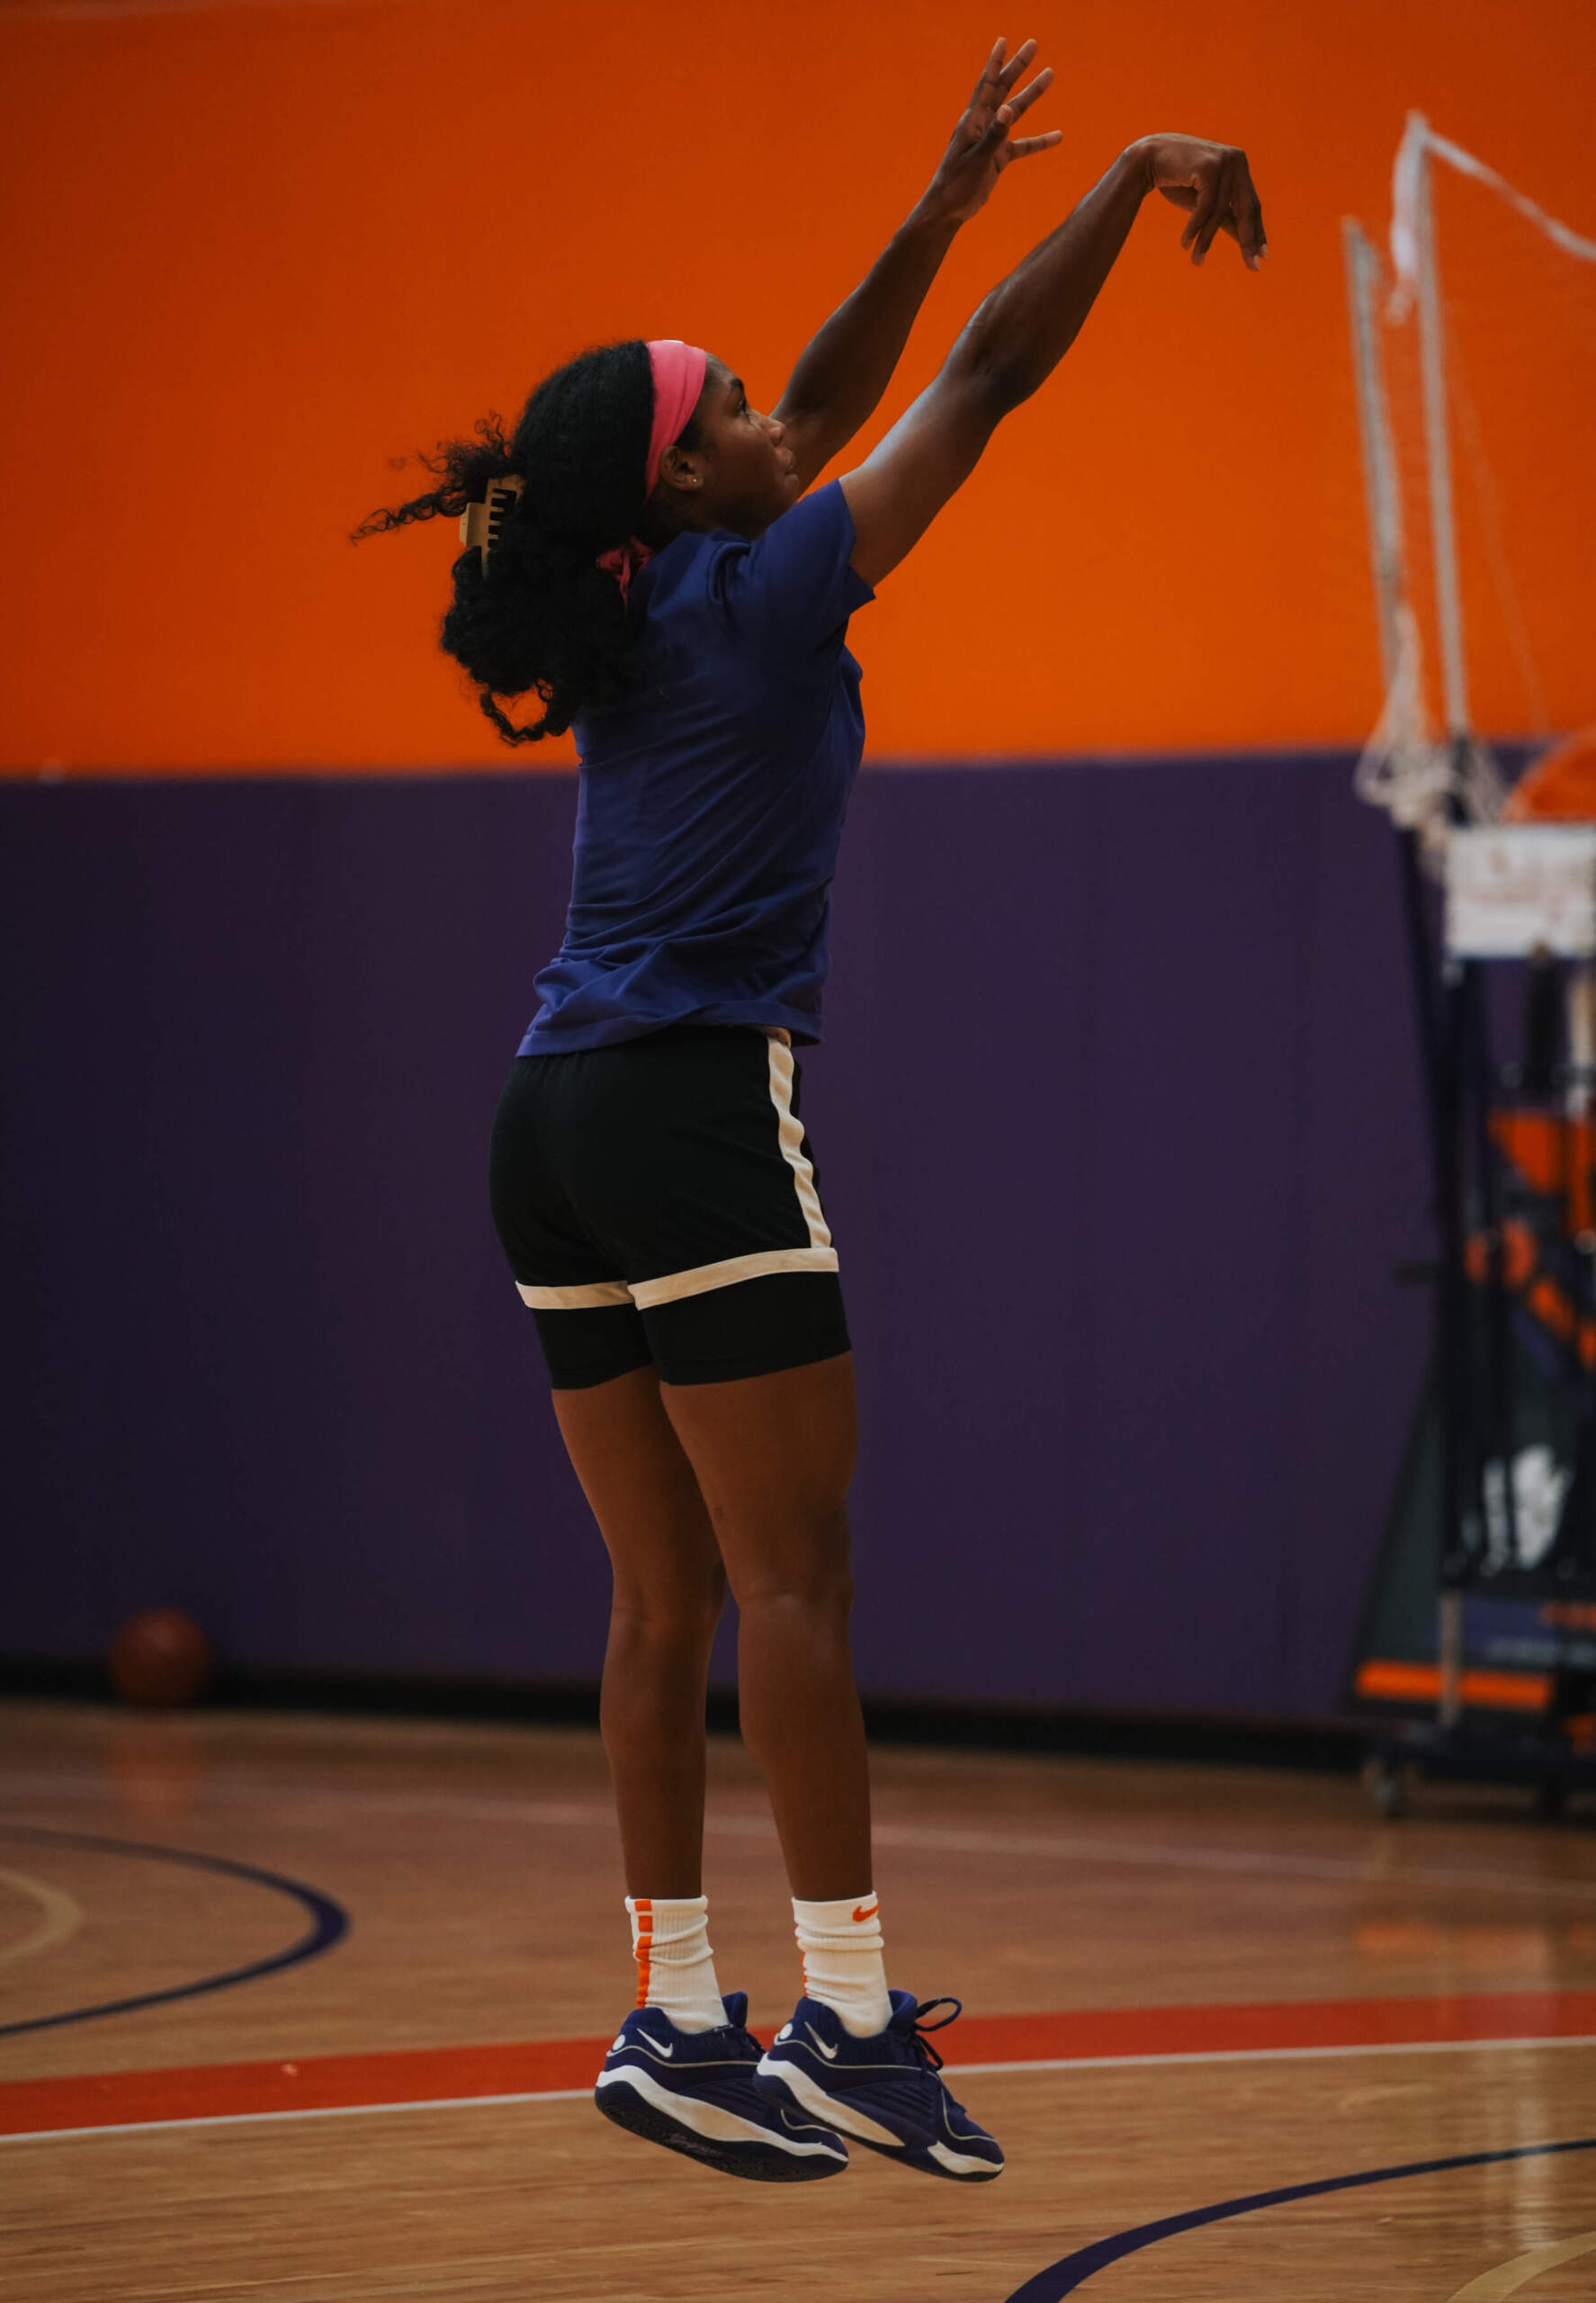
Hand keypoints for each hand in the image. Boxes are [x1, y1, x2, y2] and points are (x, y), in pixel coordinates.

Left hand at [922, 36, 1061, 226]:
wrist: (949, 209)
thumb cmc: (956, 184)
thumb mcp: (977, 159)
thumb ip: (994, 135)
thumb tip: (1008, 109)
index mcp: (972, 121)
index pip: (987, 85)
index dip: (995, 62)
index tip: (1004, 41)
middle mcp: (982, 125)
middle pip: (1004, 90)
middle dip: (1018, 67)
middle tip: (1033, 45)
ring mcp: (991, 140)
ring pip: (1015, 112)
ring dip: (1032, 94)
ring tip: (1050, 74)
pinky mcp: (997, 158)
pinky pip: (1022, 146)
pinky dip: (1039, 142)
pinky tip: (1057, 136)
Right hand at [1136, 135, 1267, 269]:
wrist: (1148, 158)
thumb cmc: (1177, 180)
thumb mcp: (1205, 202)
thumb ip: (1225, 216)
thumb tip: (1245, 240)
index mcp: (1240, 167)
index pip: (1252, 204)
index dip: (1257, 231)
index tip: (1263, 255)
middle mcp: (1237, 161)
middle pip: (1246, 208)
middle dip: (1248, 240)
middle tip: (1253, 267)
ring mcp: (1224, 162)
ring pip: (1220, 211)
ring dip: (1206, 239)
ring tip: (1197, 261)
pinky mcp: (1208, 167)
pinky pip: (1205, 206)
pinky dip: (1194, 227)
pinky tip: (1185, 243)